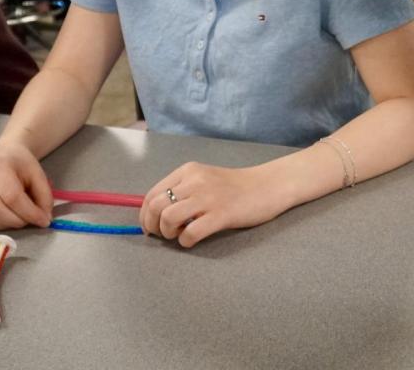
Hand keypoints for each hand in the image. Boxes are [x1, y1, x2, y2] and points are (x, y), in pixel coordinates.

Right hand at [0, 142, 52, 229]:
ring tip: (19, 219)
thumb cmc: (20, 165)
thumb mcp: (38, 174)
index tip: (44, 221)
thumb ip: (44, 195)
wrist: (2, 155)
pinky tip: (6, 218)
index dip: (29, 212)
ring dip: (6, 226)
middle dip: (17, 221)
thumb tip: (44, 219)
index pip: (12, 196)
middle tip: (30, 221)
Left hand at [140, 162, 291, 247]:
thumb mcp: (205, 180)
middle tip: (164, 235)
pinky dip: (186, 241)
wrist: (268, 186)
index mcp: (188, 171)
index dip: (145, 215)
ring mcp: (208, 197)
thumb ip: (183, 191)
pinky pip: (190, 233)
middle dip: (153, 226)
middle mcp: (195, 181)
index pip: (152, 194)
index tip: (150, 227)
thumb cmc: (235, 187)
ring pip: (168, 218)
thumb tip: (155, 214)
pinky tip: (193, 240)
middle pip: (156, 207)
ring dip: (168, 233)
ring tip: (180, 235)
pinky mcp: (221, 214)